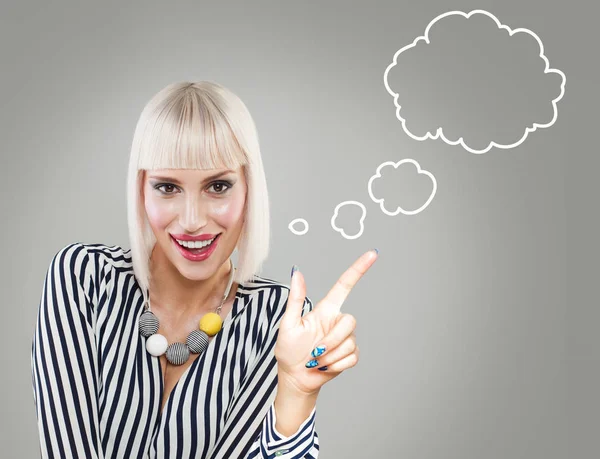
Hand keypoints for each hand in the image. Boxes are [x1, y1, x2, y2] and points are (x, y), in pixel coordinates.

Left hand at [274, 249, 378, 395]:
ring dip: (331, 355)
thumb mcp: (288, 324)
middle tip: (314, 352)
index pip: (345, 285)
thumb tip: (297, 272)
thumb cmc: (288, 350)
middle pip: (350, 321)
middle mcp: (337, 321)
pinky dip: (336, 365)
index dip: (359, 269)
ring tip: (315, 360)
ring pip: (350, 341)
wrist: (295, 378)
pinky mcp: (349, 355)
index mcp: (325, 310)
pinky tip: (324, 367)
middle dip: (333, 340)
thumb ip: (295, 299)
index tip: (373, 254)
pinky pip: (352, 357)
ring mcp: (344, 338)